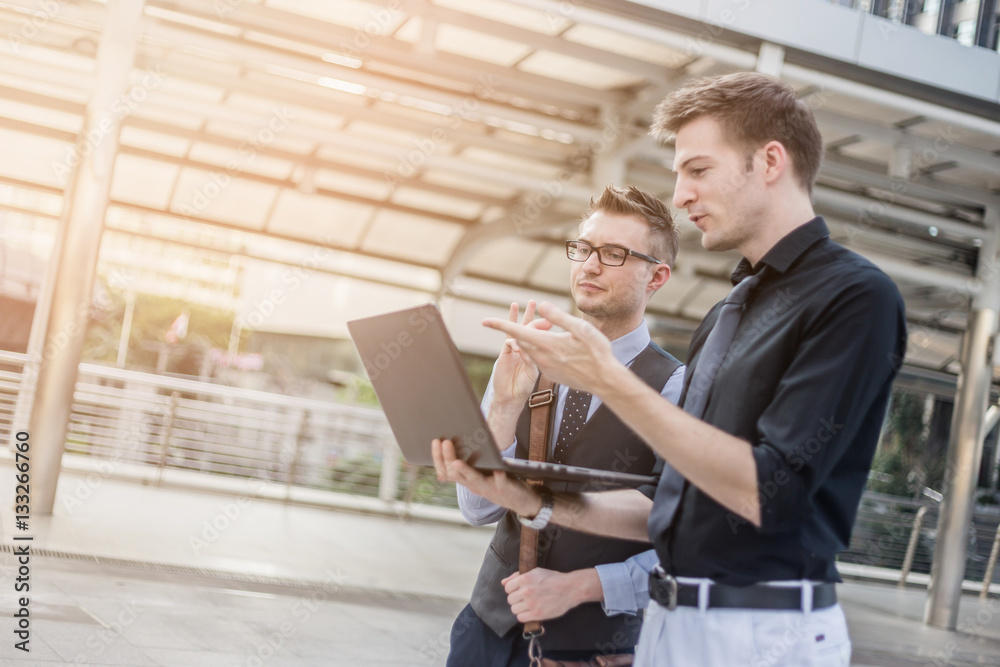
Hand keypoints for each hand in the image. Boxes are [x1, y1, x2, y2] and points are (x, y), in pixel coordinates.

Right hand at [432, 438, 540, 515]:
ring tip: (457, 462)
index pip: (446, 472)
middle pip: (455, 474)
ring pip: (473, 479)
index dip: (438, 458)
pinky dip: (499, 476)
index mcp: (467, 481)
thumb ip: (472, 464)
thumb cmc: (499, 484)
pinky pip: (500, 482)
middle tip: (444, 442)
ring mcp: (489, 488)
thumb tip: (463, 439)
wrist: (522, 502)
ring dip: (465, 470)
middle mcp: (475, 485)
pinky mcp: (504, 487)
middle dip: (447, 458)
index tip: (435, 442)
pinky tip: (498, 470)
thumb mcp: (481, 476)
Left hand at [483, 302, 615, 394]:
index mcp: (546, 344)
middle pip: (524, 339)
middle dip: (530, 326)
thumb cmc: (596, 353)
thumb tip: (541, 306)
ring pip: (531, 348)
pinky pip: (540, 358)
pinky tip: (563, 349)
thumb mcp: (581, 328)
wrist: (604, 380)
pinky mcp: (550, 375)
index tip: (485, 321)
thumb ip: (558, 316)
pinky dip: (544, 349)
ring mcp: (545, 368)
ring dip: (537, 338)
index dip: (500, 325)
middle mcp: (542, 358)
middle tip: (548, 321)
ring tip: (557, 334)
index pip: (516, 332)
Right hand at [490, 301, 539, 406]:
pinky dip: (510, 333)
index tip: (548, 319)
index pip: (539, 333)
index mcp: (535, 352)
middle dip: (529, 315)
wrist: (509, 398)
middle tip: (532, 303)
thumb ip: (533, 359)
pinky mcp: (503, 354)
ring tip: (516, 305)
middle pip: (527, 328)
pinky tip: (513, 332)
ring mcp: (513, 350)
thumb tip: (531, 346)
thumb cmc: (523, 387)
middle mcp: (524, 349)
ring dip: (516, 317)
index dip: (542, 324)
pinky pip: (507, 340)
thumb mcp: (532, 372)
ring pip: (516, 330)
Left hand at [502, 568, 600, 621]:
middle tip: (526, 598)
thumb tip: (503, 582)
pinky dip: (524, 616)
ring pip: (514, 609)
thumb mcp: (535, 572)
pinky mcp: (537, 614)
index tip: (519, 591)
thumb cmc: (553, 579)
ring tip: (529, 605)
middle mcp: (526, 591)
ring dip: (520, 608)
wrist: (570, 588)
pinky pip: (520, 618)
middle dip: (516, 599)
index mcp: (525, 579)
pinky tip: (531, 611)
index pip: (507, 588)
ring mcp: (531, 603)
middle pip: (510, 599)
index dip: (513, 589)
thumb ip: (517, 576)